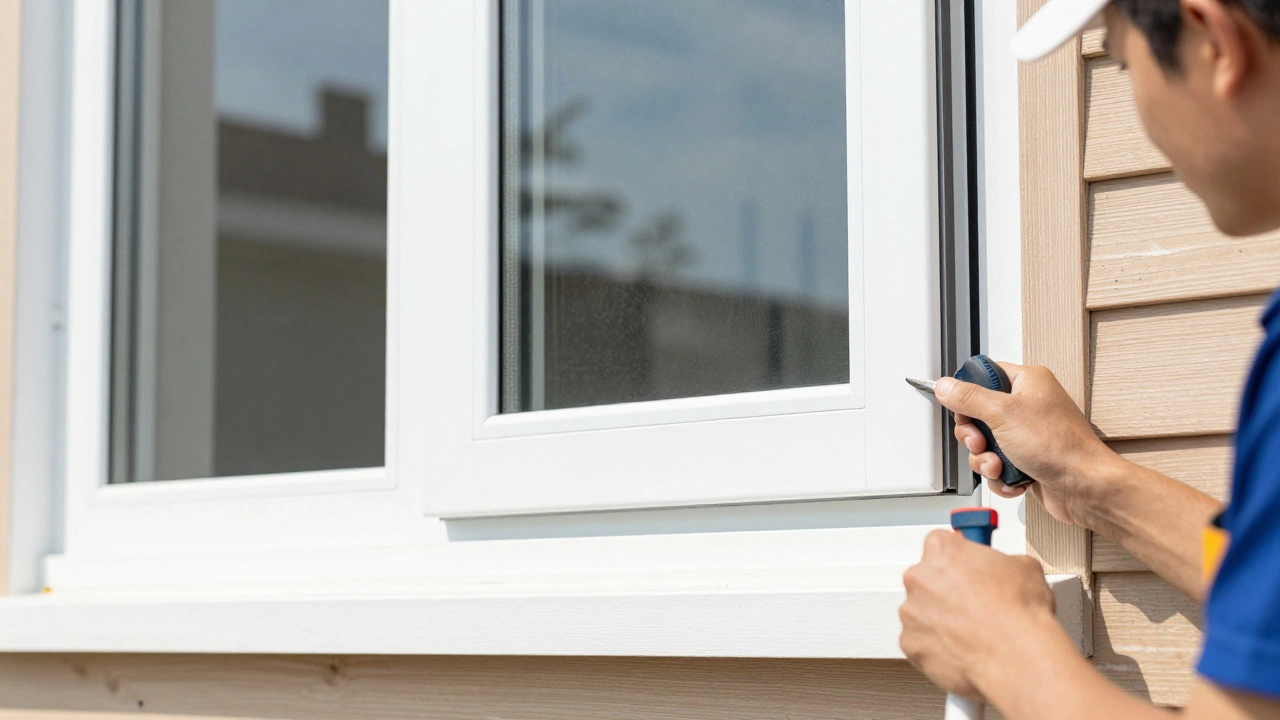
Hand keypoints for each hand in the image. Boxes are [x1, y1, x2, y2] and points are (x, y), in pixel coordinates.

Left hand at [899, 530, 1057, 697]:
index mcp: (942, 550)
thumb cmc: (1020, 613)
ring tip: (970, 632)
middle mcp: (919, 577)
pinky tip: (961, 650)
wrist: (1016, 657)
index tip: (965, 572)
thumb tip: (1005, 569)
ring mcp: (911, 612)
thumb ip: (1002, 561)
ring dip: (939, 621)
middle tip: (972, 607)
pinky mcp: (910, 644)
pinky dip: (935, 648)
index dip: (956, 560)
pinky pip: (919, 643)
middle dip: (945, 592)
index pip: (940, 545)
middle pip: (926, 580)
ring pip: (920, 613)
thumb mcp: (1024, 567)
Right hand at [935, 362, 1117, 527]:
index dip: (967, 394)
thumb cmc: (1060, 446)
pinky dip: (1000, 476)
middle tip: (981, 442)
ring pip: (985, 444)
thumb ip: (969, 397)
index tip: (963, 410)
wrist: (1085, 487)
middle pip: (978, 415)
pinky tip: (1012, 478)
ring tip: (999, 466)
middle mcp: (1028, 406)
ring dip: (986, 460)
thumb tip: (946, 385)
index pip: (984, 375)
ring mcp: (1028, 434)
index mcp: (1027, 382)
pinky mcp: (1027, 459)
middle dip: (975, 437)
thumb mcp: (1003, 413)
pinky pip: (998, 465)